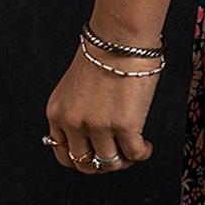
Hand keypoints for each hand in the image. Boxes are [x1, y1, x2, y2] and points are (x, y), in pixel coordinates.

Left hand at [44, 35, 158, 174]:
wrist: (120, 39)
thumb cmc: (105, 54)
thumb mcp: (75, 87)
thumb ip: (77, 111)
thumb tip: (94, 136)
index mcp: (57, 113)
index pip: (64, 155)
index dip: (84, 160)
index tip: (98, 156)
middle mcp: (74, 123)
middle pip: (86, 164)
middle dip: (104, 165)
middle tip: (119, 155)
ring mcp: (98, 127)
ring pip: (111, 163)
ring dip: (125, 160)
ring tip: (136, 148)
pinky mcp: (124, 126)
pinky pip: (134, 154)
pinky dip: (143, 153)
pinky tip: (146, 145)